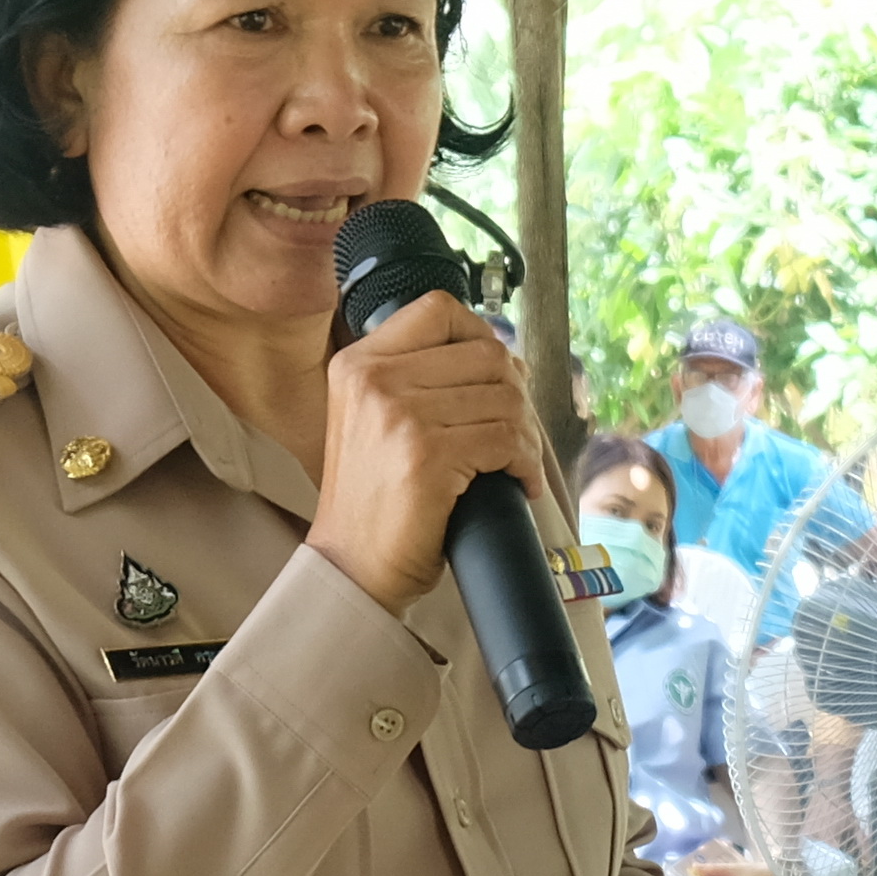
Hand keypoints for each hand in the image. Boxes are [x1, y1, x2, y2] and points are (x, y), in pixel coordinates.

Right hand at [305, 290, 544, 612]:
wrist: (351, 565)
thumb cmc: (372, 502)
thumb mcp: (373, 419)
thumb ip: (418, 379)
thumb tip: (503, 358)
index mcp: (359, 363)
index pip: (440, 310)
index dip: (483, 336)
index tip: (497, 376)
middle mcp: (374, 379)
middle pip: (486, 354)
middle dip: (516, 394)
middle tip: (515, 430)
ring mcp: (400, 415)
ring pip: (505, 399)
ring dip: (525, 435)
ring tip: (518, 463)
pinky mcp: (427, 455)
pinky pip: (506, 441)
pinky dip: (525, 463)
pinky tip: (519, 482)